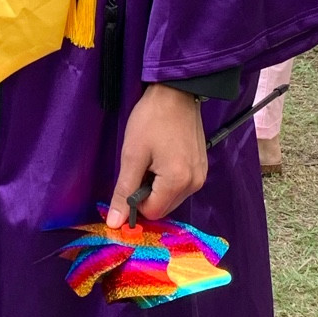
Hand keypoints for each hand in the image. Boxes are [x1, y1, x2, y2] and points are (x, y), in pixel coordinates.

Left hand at [107, 84, 207, 226]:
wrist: (176, 93)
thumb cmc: (151, 120)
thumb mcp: (132, 155)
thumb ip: (124, 191)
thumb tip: (115, 223)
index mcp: (178, 182)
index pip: (152, 212)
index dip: (136, 201)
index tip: (131, 176)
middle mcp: (194, 184)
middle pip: (163, 207)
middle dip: (147, 193)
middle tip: (142, 164)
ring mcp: (201, 176)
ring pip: (171, 198)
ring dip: (157, 186)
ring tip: (153, 158)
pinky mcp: (202, 168)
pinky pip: (181, 186)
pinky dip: (168, 179)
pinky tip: (164, 157)